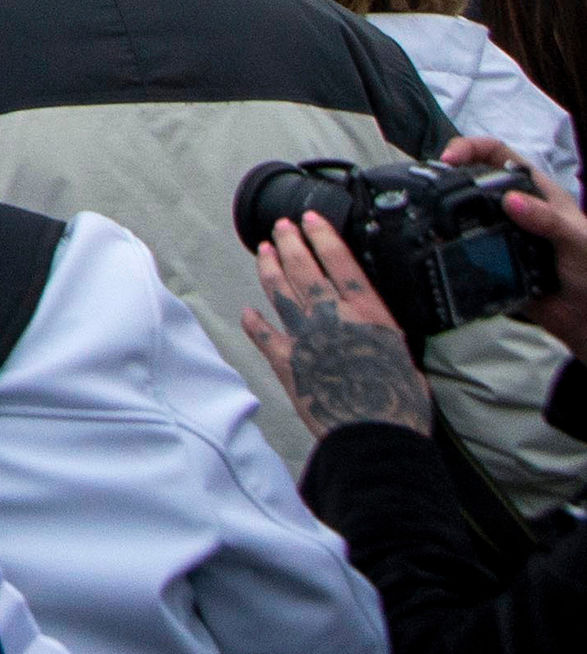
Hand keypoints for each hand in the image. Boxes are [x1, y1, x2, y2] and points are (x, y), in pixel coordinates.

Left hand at [247, 215, 431, 436]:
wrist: (375, 434)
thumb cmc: (399, 402)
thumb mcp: (404, 357)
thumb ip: (383, 335)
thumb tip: (376, 330)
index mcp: (368, 314)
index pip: (341, 261)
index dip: (323, 236)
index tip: (310, 219)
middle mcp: (333, 317)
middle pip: (304, 268)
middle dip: (290, 242)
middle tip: (280, 226)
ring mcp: (306, 336)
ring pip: (280, 291)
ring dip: (269, 268)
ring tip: (264, 250)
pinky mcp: (287, 361)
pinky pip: (263, 334)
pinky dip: (254, 321)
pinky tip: (248, 311)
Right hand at [442, 138, 586, 356]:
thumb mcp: (576, 238)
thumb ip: (548, 219)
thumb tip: (511, 200)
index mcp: (534, 191)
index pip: (496, 154)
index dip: (469, 148)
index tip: (447, 160)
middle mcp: (512, 208)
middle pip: (470, 182)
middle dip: (446, 180)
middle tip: (425, 189)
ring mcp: (498, 235)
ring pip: (461, 216)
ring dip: (442, 217)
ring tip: (425, 221)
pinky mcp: (489, 261)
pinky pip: (462, 251)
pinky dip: (448, 249)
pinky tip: (438, 252)